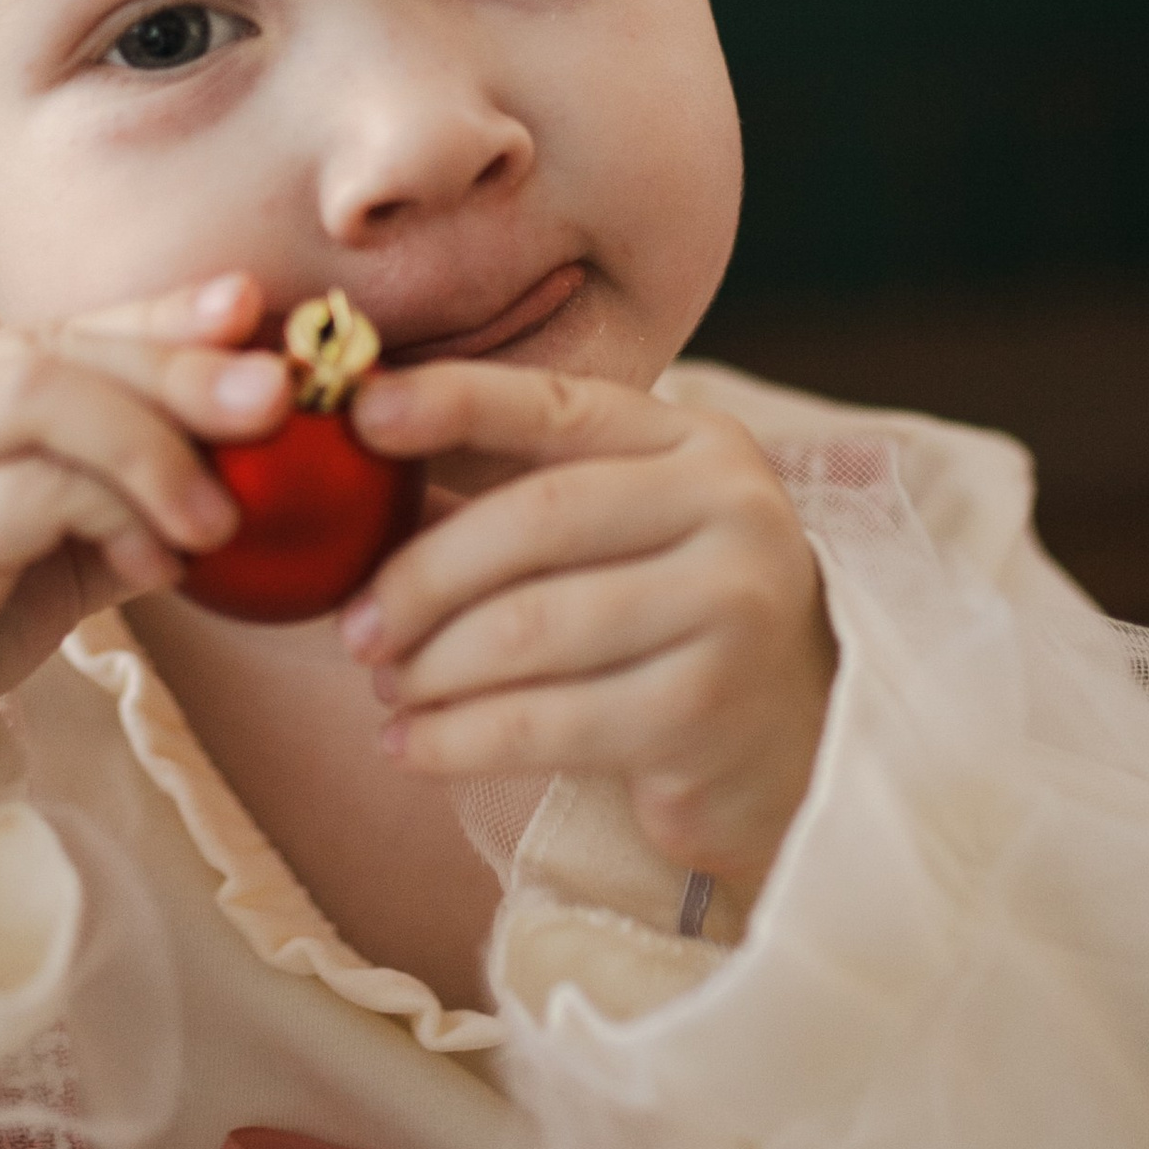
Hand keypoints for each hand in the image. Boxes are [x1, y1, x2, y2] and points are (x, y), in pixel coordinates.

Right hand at [0, 275, 286, 894]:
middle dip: (175, 365)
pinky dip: (110, 514)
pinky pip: (23, 494)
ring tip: (219, 516)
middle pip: (53, 347)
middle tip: (274, 396)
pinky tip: (156, 566)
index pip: (55, 327)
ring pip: (36, 396)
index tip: (248, 305)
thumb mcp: (38, 552)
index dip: (155, 312)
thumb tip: (240, 468)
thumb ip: (114, 500)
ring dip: (150, 445)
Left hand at [340, 366, 834, 897]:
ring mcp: (729, 610)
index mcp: (695, 442)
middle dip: (421, 576)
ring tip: (385, 688)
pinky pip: (548, 723)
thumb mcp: (620, 528)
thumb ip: (515, 491)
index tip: (364, 412)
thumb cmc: (667, 615)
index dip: (457, 401)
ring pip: (534, 629)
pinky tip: (411, 746)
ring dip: (433, 667)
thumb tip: (361, 471)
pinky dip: (457, 740)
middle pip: (537, 520)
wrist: (794, 736)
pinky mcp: (707, 712)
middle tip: (355, 627)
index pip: (559, 405)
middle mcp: (730, 508)